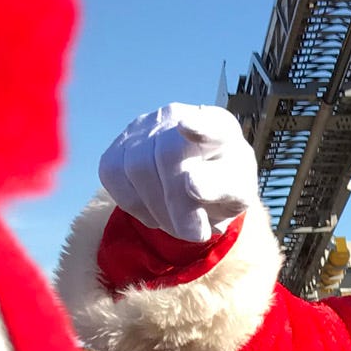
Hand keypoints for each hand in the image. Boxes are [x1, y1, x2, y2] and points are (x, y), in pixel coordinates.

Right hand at [98, 103, 258, 242]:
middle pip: (167, 156)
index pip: (209, 124)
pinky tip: (156, 210)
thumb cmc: (222, 188)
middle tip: (194, 234)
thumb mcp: (236, 193)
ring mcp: (143, 127)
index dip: (199, 127)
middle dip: (178, 203)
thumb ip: (223, 188)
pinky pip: (114, 176)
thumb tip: (192, 185)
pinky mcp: (118, 146)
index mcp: (219, 126)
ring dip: (158, 209)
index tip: (187, 128)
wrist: (200, 186)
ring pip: (137, 167)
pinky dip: (135, 204)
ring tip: (178, 224)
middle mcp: (177, 116)